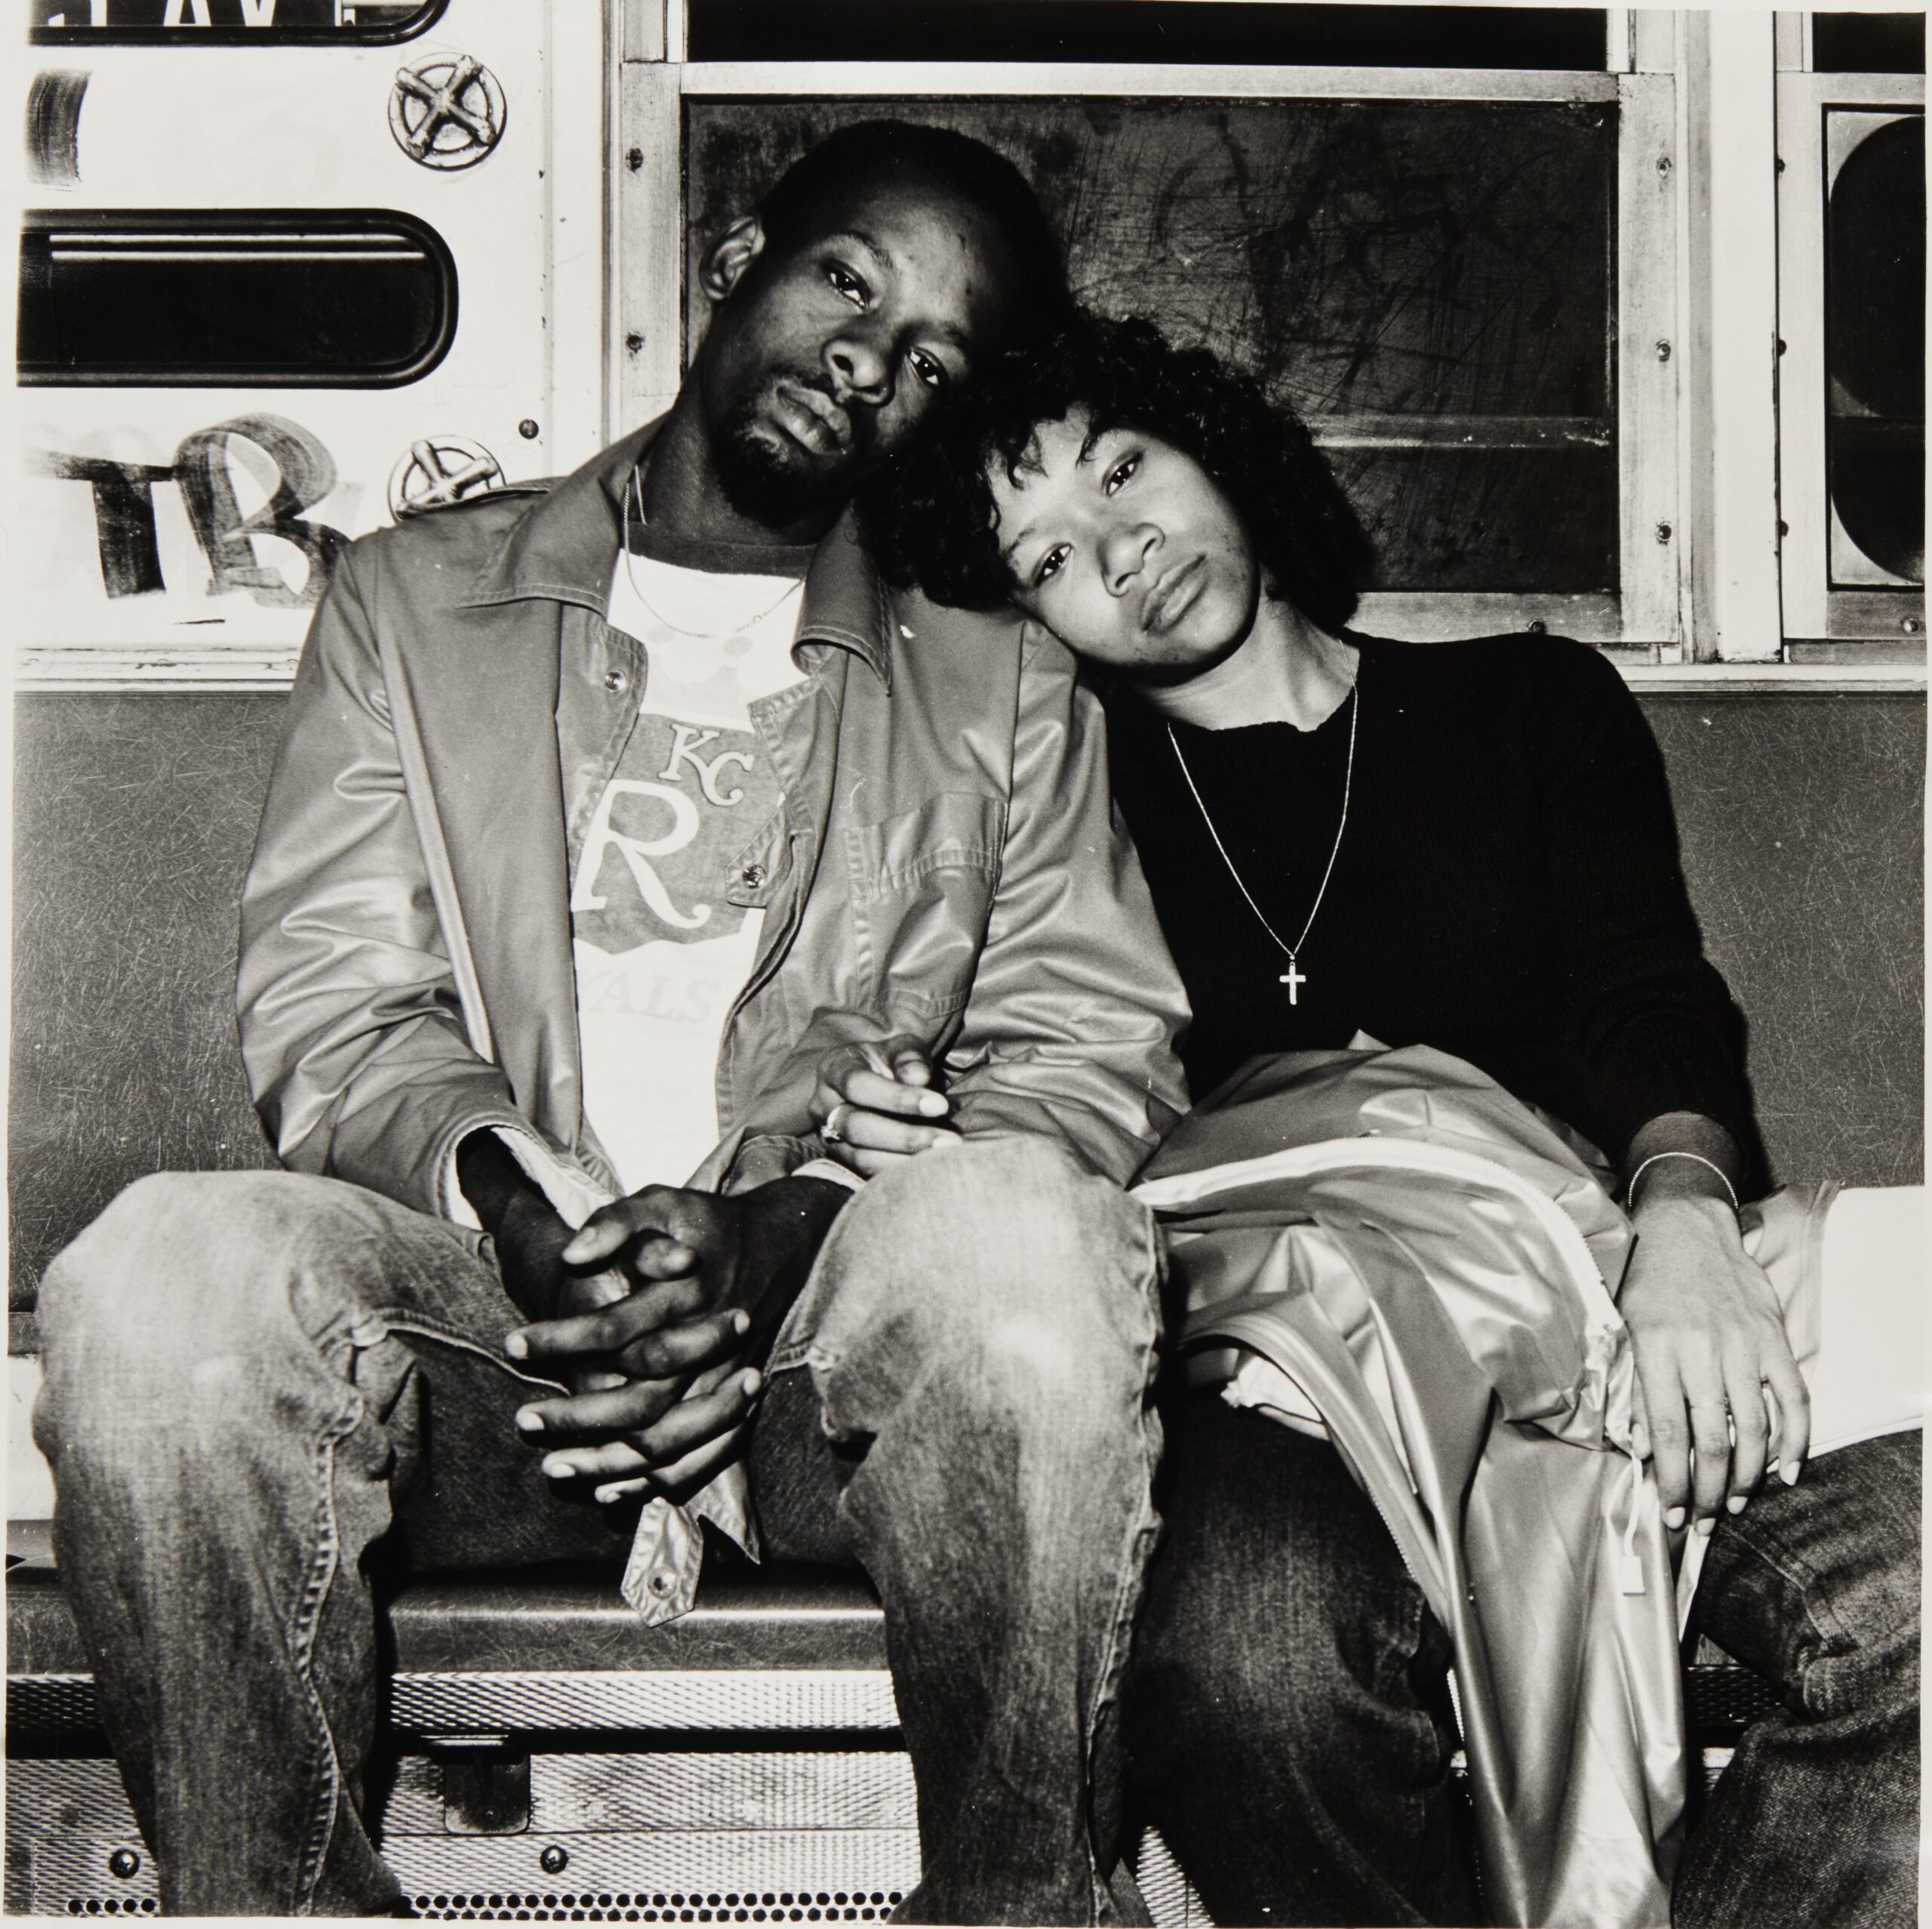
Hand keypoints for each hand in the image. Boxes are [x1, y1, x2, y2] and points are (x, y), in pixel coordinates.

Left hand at [504, 1177, 846, 1496]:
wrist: (779, 1246)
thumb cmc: (709, 1226)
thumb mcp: (665, 1201)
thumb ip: (617, 1222)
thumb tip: (569, 1255)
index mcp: (686, 1297)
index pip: (614, 1330)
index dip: (561, 1341)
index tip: (514, 1346)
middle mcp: (708, 1347)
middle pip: (639, 1400)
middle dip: (577, 1417)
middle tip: (524, 1420)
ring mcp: (726, 1382)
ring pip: (666, 1440)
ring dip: (608, 1461)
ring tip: (555, 1467)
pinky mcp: (737, 1405)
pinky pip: (698, 1460)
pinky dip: (654, 1482)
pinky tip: (609, 1491)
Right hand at [809, 1034, 958, 1177]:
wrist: (869, 1082)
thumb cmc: (891, 1063)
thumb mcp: (901, 1049)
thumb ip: (909, 1058)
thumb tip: (918, 1078)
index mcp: (834, 1069)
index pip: (858, 1084)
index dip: (897, 1097)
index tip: (940, 1105)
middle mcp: (823, 1105)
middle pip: (856, 1126)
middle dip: (905, 1136)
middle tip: (949, 1140)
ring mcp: (829, 1136)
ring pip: (860, 1156)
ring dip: (904, 1160)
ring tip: (944, 1157)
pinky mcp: (842, 1160)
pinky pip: (866, 1173)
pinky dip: (898, 1174)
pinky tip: (928, 1169)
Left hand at [1619, 1194, 1810, 1534]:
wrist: (1685, 1229)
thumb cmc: (1646, 1282)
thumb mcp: (1624, 1329)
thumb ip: (1634, 1387)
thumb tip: (1640, 1448)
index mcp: (1658, 1349)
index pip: (1668, 1432)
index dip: (1671, 1481)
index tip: (1669, 1513)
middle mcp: (1703, 1351)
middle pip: (1712, 1440)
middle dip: (1708, 1492)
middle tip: (1702, 1523)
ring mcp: (1743, 1346)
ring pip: (1754, 1428)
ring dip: (1747, 1477)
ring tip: (1735, 1505)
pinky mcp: (1773, 1340)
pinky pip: (1793, 1399)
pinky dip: (1794, 1439)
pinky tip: (1785, 1471)